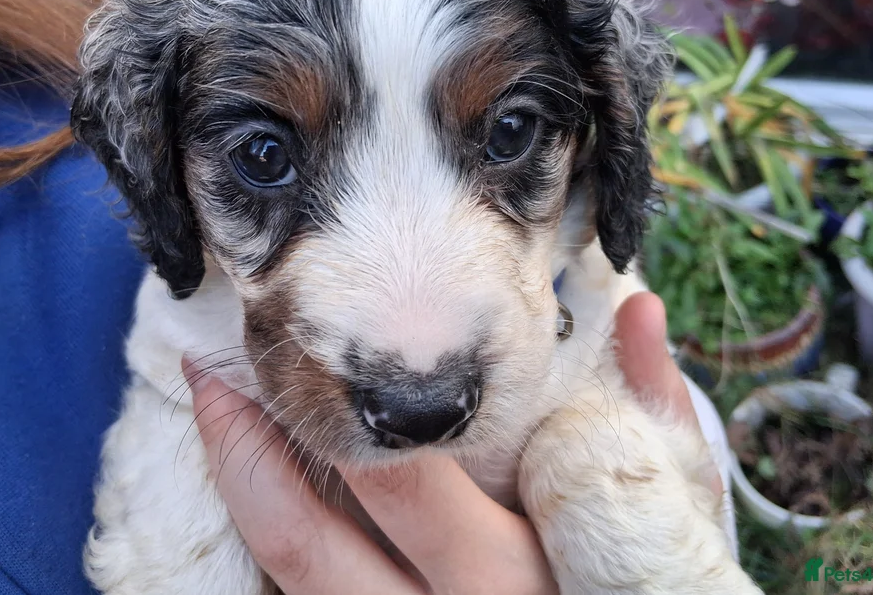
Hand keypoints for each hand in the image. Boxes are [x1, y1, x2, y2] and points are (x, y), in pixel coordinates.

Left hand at [183, 291, 714, 593]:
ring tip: (209, 401)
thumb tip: (640, 307)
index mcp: (509, 571)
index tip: (318, 332)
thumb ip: (650, 415)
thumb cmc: (641, 585)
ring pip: (286, 565)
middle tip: (214, 361)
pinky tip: (246, 477)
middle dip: (253, 438)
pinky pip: (292, 594)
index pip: (405, 479)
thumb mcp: (664, 514)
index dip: (348, 405)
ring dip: (234, 480)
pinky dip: (260, 531)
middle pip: (309, 529)